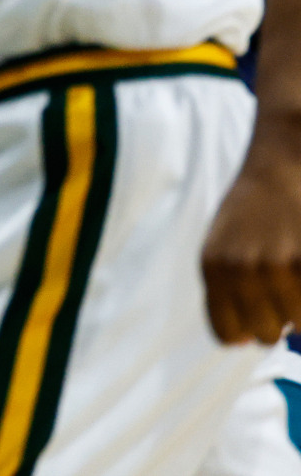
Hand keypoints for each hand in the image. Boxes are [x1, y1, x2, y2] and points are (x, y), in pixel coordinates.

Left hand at [202, 130, 300, 343]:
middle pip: (264, 334)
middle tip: (285, 284)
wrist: (282, 165)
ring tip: (296, 271)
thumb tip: (244, 341)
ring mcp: (278, 265)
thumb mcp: (224, 246)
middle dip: (278, 318)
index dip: (248, 330)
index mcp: (213, 268)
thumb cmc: (254, 211)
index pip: (227, 334)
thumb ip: (227, 291)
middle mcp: (240, 269)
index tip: (260, 315)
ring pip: (298, 326)